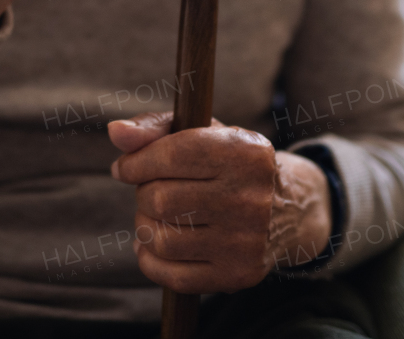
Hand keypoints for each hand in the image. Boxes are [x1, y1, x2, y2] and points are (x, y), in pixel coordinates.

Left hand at [108, 111, 331, 293]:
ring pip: (160, 239)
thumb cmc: (229, 164)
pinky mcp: (238, 274)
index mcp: (244, 152)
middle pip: (159, 200)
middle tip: (152, 191)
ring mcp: (245, 241)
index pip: (170, 156)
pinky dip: (150, 260)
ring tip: (157, 216)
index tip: (126, 167)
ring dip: (145, 226)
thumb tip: (116, 132)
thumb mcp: (203, 132)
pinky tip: (157, 244)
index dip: (135, 163)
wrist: (287, 209)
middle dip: (143, 194)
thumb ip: (155, 128)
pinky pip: (171, 275)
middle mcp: (250, 198)